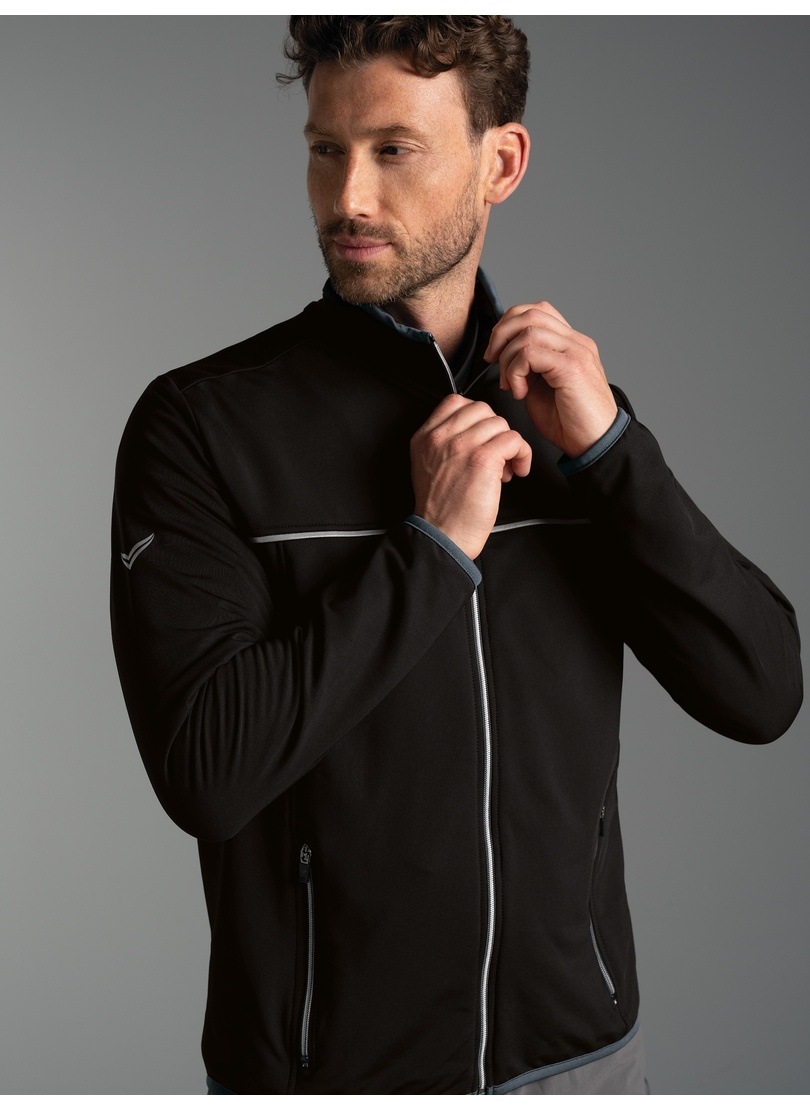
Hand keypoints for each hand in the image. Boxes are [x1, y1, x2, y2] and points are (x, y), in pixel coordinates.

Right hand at [411, 393, 531, 559]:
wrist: (443, 535)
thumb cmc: (441, 509)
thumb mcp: (428, 466)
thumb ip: (444, 443)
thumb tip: (475, 431)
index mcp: (426, 437)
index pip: (456, 402)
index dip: (476, 416)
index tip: (483, 435)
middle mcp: (442, 437)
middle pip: (482, 409)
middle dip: (494, 430)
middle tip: (495, 454)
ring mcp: (462, 445)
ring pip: (500, 423)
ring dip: (509, 444)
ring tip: (504, 467)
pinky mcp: (483, 458)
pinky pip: (514, 439)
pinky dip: (522, 454)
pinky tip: (516, 470)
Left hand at [484, 301, 617, 458]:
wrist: (595, 444)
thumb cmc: (571, 423)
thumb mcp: (542, 388)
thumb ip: (528, 367)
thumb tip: (504, 357)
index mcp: (570, 344)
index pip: (537, 311)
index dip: (509, 325)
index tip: (496, 352)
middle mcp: (576, 342)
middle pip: (530, 313)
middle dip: (501, 335)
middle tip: (493, 361)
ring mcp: (576, 351)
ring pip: (527, 331)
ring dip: (507, 358)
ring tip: (511, 385)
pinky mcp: (572, 367)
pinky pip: (530, 352)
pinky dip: (516, 371)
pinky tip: (520, 392)